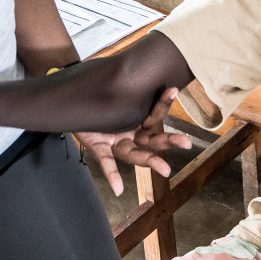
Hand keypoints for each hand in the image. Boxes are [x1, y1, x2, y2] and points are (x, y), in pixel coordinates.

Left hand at [75, 87, 193, 194]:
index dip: (163, 103)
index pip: (154, 115)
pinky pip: (107, 164)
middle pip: (153, 140)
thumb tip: (145, 71)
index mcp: (136, 123)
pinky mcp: (100, 150)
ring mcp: (116, 145)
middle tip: (187, 143)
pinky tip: (119, 189)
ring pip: (136, 155)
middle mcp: (130, 136)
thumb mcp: (114, 100)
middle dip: (170, 141)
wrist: (73, 110)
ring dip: (150, 162)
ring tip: (166, 170)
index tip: (174, 90)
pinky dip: (113, 176)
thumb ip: (128, 93)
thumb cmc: (98, 107)